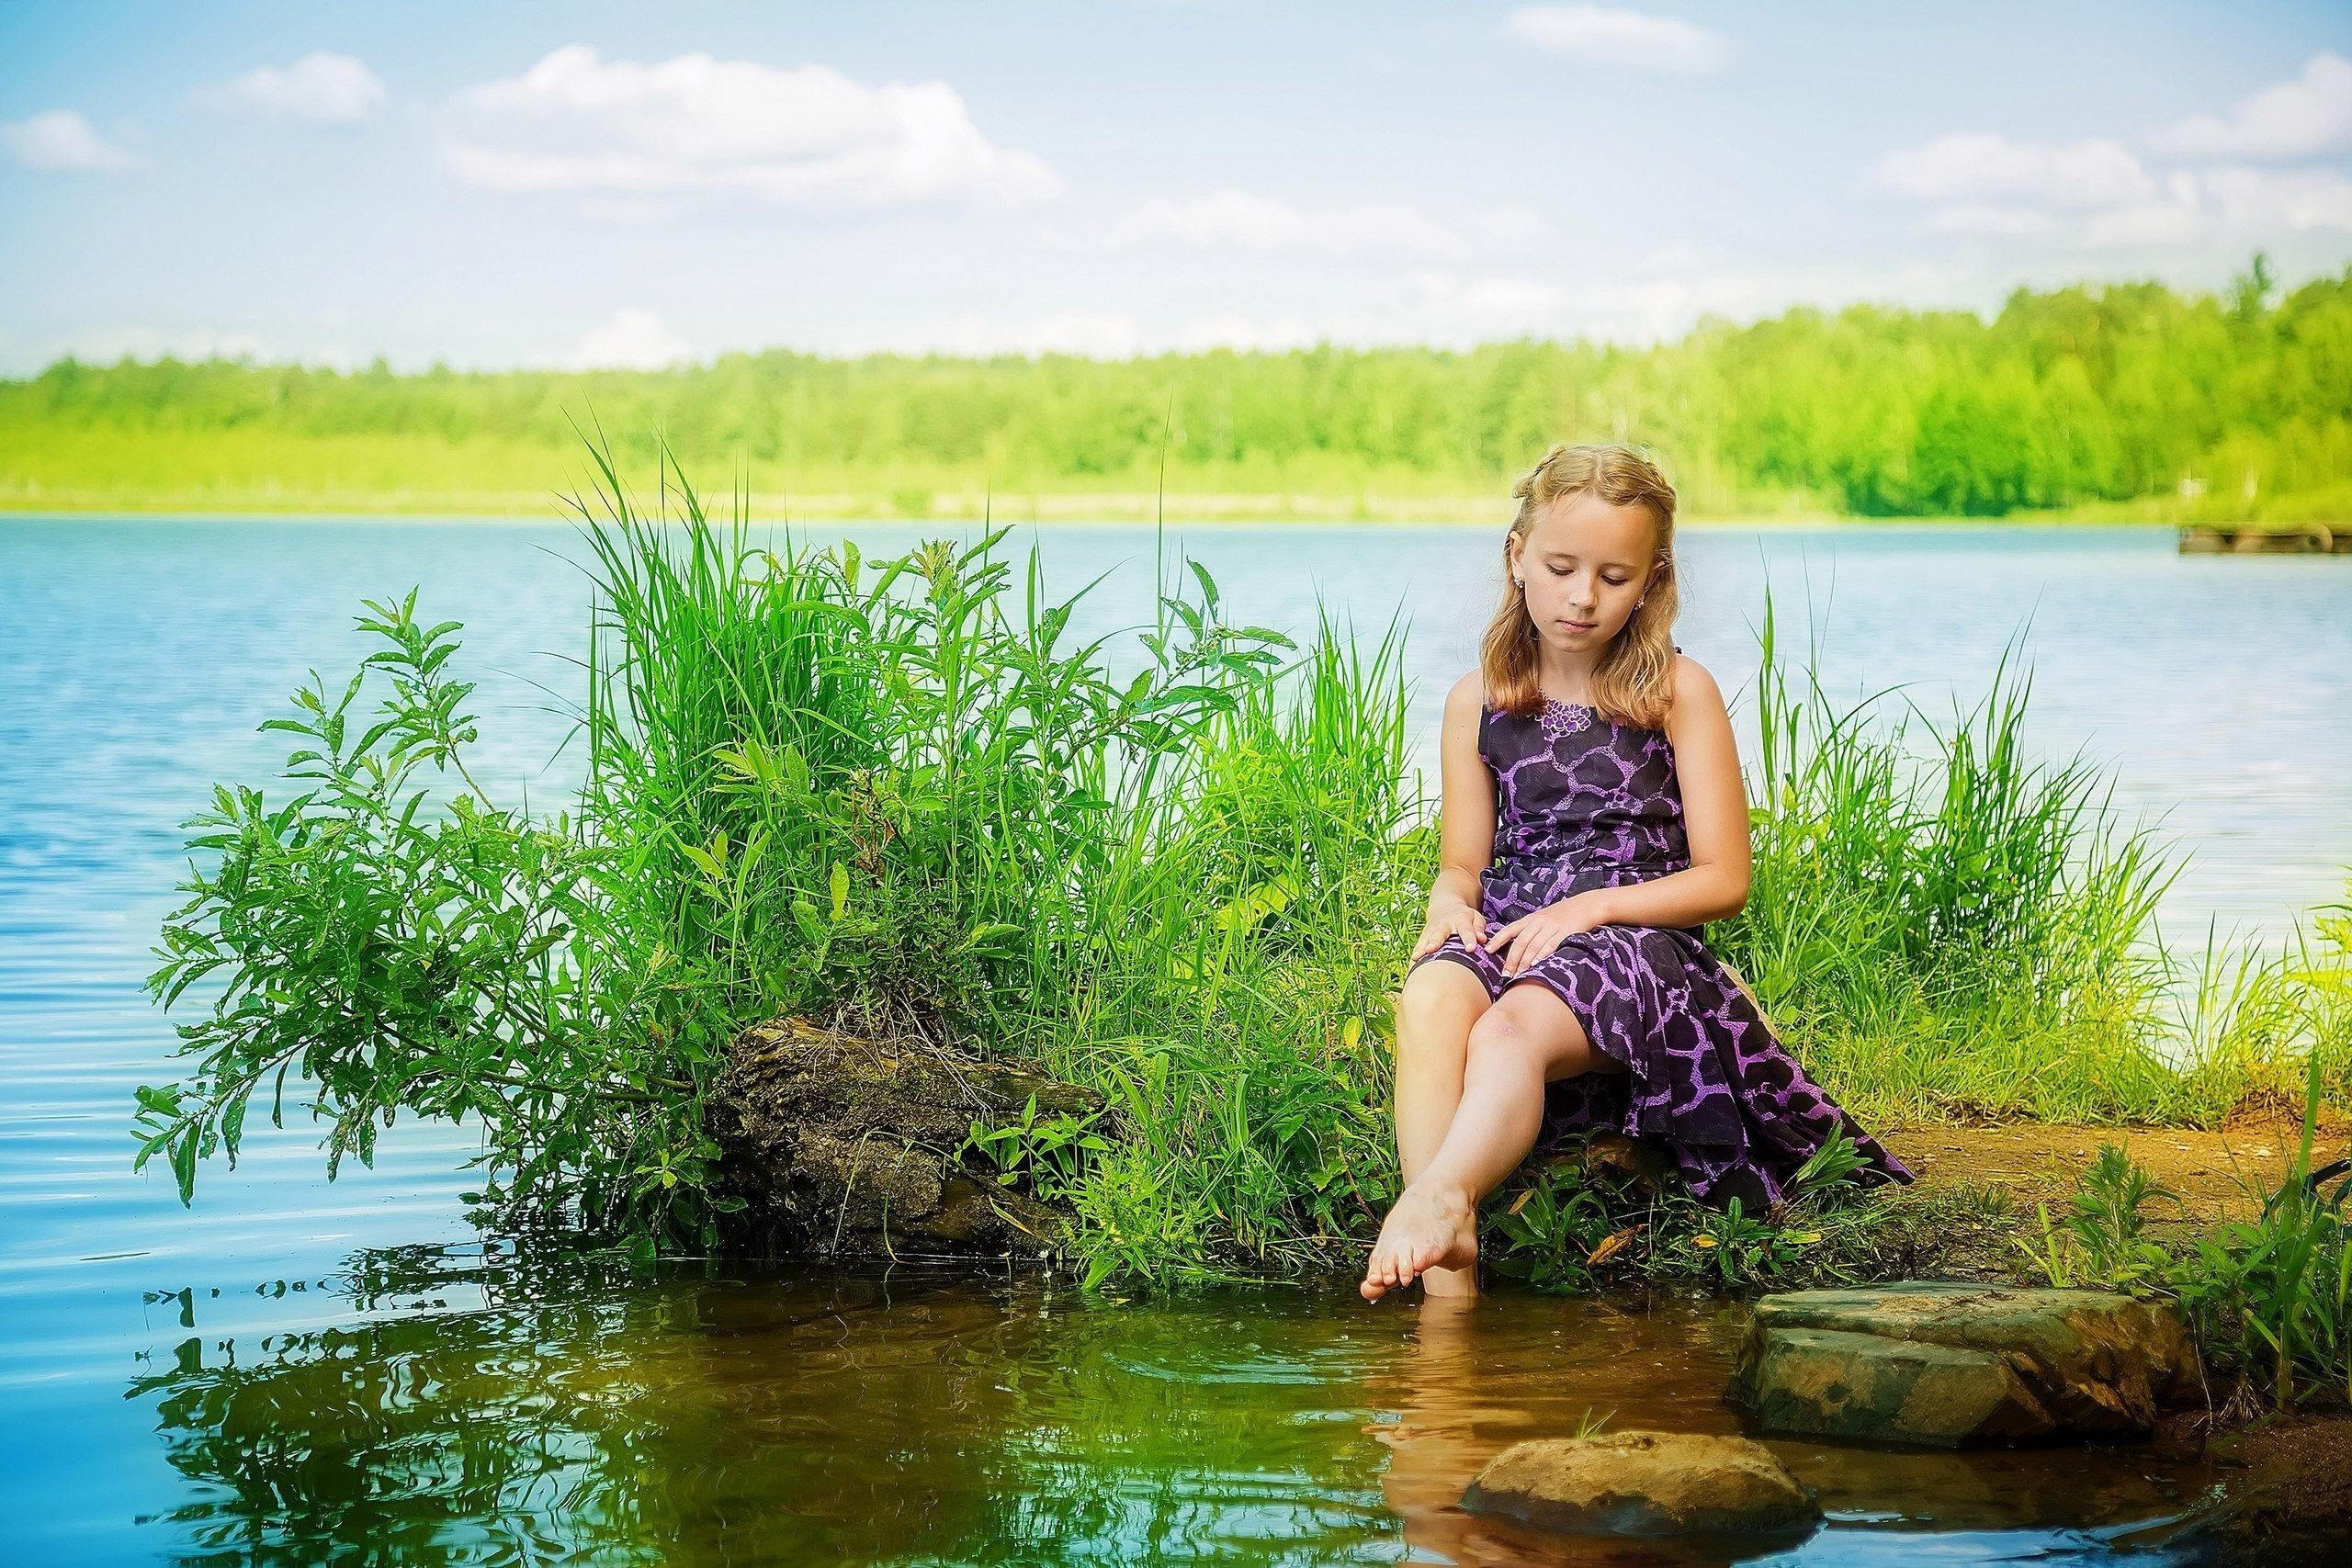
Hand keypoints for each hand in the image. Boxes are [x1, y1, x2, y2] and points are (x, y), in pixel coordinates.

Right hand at [1409, 900, 1486, 960]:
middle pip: (1440, 933)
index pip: (1465, 930)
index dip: (1469, 939)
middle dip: (1435, 941)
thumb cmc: (1464, 917)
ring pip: (1426, 939)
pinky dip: (1414, 954)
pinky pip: (1418, 945)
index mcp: (1460, 919)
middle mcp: (1444, 925)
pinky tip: (1411, 965)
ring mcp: (1432, 930)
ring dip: (1421, 949)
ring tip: (1416, 959)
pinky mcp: (1424, 936)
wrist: (1445, 906)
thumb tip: (1482, 940)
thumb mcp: (1475, 917)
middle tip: (1431, 949)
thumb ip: (1479, 928)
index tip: (1471, 949)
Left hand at [1482, 892, 1610, 976]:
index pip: (1510, 929)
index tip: (1488, 951)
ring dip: (1524, 962)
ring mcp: (1551, 926)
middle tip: (1505, 974)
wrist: (1585, 905)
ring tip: (1518, 975)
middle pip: (1520, 942)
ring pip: (1534, 945)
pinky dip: (1542, 955)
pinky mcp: (1564, 932)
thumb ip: (1529, 930)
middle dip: (1511, 960)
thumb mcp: (1542, 918)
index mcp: (1531, 919)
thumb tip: (1516, 948)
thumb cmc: (1562, 915)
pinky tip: (1536, 964)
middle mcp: (1539, 922)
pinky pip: (1551, 945)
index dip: (1498, 940)